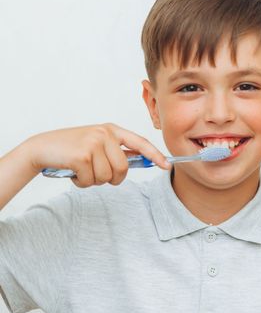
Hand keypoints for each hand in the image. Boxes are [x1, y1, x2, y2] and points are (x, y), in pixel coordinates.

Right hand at [24, 123, 169, 187]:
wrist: (42, 148)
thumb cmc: (72, 150)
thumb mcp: (98, 145)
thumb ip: (118, 151)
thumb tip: (144, 161)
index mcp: (112, 130)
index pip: (140, 143)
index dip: (154, 155)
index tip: (166, 165)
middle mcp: (105, 133)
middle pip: (123, 169)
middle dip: (111, 178)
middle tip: (95, 173)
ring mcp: (94, 142)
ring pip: (108, 177)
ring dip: (94, 180)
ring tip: (82, 170)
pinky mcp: (82, 155)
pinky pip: (91, 180)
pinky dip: (82, 182)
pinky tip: (73, 171)